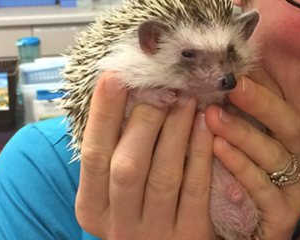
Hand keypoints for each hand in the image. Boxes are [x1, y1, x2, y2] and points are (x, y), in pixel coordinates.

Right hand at [76, 71, 217, 238]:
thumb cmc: (143, 210)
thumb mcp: (118, 190)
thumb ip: (118, 151)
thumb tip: (123, 90)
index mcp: (92, 208)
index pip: (93, 154)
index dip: (103, 113)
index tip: (114, 75)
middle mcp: (119, 225)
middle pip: (127, 165)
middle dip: (145, 118)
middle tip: (162, 85)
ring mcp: (156, 233)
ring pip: (164, 173)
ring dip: (176, 128)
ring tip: (187, 95)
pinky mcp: (190, 236)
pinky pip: (197, 188)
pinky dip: (201, 152)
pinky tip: (206, 123)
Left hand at [206, 70, 299, 239]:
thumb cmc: (225, 188)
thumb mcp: (223, 145)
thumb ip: (222, 113)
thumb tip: (203, 72)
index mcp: (284, 136)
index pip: (280, 99)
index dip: (259, 79)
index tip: (230, 63)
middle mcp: (296, 158)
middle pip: (289, 121)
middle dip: (261, 99)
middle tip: (231, 83)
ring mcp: (294, 188)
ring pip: (276, 154)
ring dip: (244, 133)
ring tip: (213, 117)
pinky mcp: (285, 215)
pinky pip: (265, 188)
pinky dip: (242, 168)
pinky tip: (219, 151)